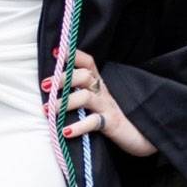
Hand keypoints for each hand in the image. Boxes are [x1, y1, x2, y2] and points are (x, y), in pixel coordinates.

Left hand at [42, 49, 156, 157]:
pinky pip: (94, 122)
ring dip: (65, 102)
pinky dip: (79, 127)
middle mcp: (103, 91)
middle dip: (63, 78)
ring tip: (47, 110)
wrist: (142, 135)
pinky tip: (65, 131)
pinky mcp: (111, 124)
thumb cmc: (112, 116)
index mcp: (99, 83)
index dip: (73, 54)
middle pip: (84, 76)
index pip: (88, 62)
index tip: (55, 51)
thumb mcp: (97, 100)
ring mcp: (108, 107)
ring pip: (86, 97)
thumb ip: (80, 91)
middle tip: (44, 85)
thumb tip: (51, 87)